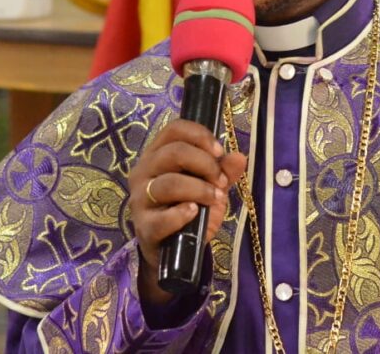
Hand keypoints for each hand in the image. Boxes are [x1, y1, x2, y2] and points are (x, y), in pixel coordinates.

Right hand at [128, 119, 246, 304]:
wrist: (174, 251)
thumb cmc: (189, 209)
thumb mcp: (209, 186)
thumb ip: (223, 171)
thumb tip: (239, 157)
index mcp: (157, 154)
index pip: (174, 129)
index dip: (200, 135)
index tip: (219, 152)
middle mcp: (143, 171)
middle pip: (173, 152)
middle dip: (205, 164)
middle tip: (220, 181)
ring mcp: (140, 199)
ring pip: (169, 183)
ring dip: (200, 189)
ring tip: (215, 199)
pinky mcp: (144, 227)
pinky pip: (163, 218)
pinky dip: (182, 214)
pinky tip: (195, 213)